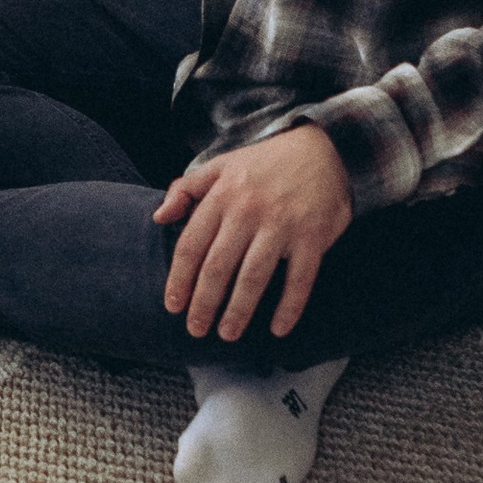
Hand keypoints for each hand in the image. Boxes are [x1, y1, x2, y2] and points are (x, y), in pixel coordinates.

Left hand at [152, 126, 352, 344]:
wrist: (324, 148)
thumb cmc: (266, 163)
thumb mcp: (222, 165)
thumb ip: (186, 189)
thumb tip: (159, 216)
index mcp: (223, 196)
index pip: (192, 245)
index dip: (179, 279)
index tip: (173, 306)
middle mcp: (249, 211)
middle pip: (218, 266)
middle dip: (204, 303)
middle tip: (196, 329)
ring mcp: (282, 224)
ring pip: (253, 277)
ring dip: (238, 311)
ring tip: (227, 334)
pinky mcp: (312, 236)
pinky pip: (299, 279)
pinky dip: (289, 307)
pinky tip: (278, 329)